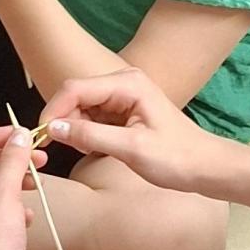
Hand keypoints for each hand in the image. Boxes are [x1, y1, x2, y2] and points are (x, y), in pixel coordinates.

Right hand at [42, 69, 222, 196]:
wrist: (206, 167)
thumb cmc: (177, 158)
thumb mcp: (131, 149)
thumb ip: (90, 136)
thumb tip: (53, 129)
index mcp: (127, 84)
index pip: (74, 89)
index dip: (53, 112)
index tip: (43, 139)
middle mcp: (123, 82)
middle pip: (74, 96)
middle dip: (66, 122)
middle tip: (76, 150)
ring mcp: (122, 95)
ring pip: (80, 108)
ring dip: (77, 130)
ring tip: (95, 151)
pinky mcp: (122, 109)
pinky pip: (91, 117)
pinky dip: (87, 133)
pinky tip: (100, 148)